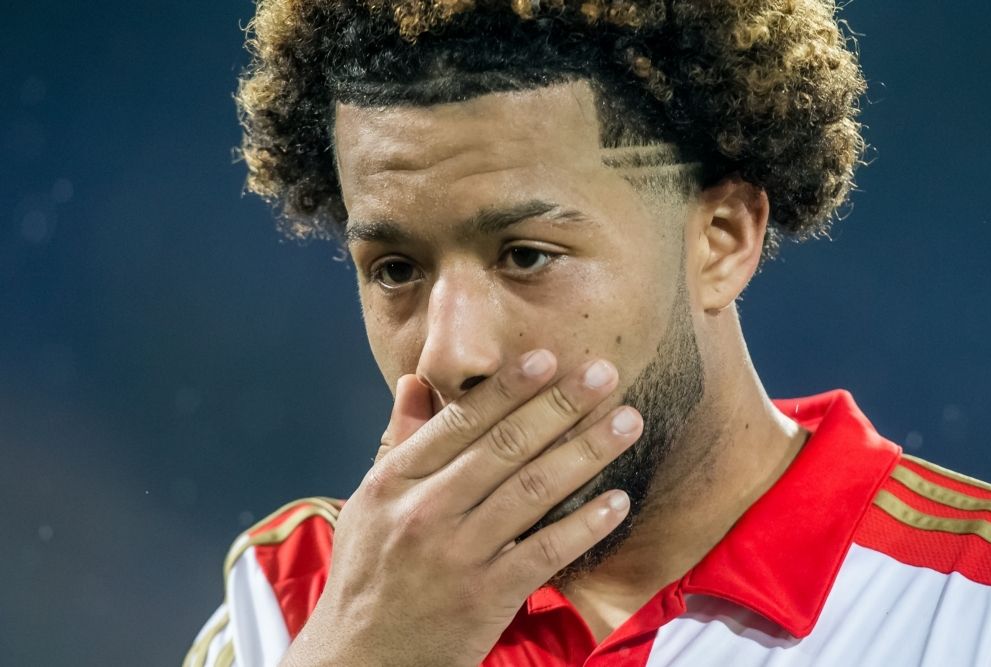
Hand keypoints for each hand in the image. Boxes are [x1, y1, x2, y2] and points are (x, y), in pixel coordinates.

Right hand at [281, 351, 642, 666]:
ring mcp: (458, 554)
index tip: (548, 358)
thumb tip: (415, 382)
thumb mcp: (370, 502)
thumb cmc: (368, 574)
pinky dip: (584, 525)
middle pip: (505, 447)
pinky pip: (545, 552)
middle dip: (560, 405)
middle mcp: (425, 510)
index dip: (508, 388)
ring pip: (533, 490)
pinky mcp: (486, 597)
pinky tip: (618, 501)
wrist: (360, 659)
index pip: (460, 421)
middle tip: (604, 374)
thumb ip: (399, 440)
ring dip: (586, 452)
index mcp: (395, 481)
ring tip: (626, 422)